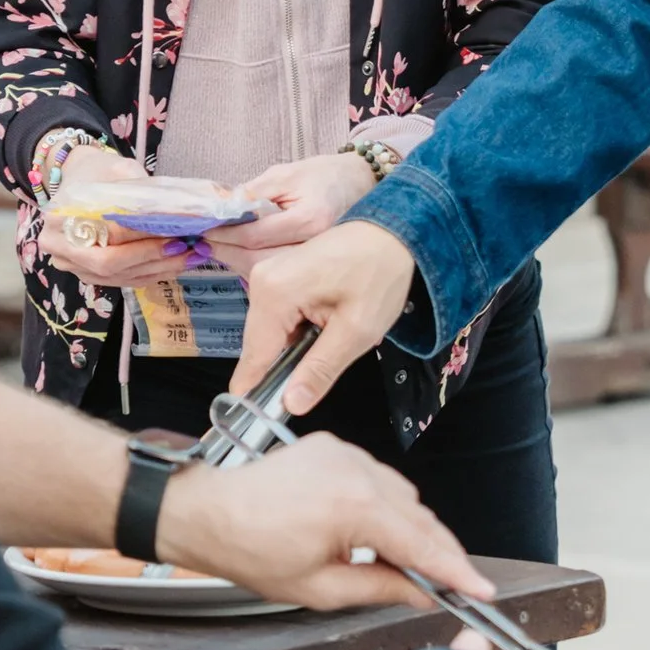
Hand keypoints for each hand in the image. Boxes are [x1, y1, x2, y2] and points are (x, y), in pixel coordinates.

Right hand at [34, 143, 192, 287]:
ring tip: (189, 257)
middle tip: (184, 248)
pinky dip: (149, 275)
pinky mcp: (86, 274)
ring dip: (157, 269)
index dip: (141, 234)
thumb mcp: (118, 169)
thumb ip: (141, 190)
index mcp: (60, 216)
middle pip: (108, 262)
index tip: (173, 230)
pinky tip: (174, 265)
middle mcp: (59, 246)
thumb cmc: (98, 171)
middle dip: (150, 257)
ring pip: (117, 276)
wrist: (77, 177)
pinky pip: (120, 281)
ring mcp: (71, 265)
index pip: (105, 231)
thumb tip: (178, 212)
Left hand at [159, 432, 493, 612]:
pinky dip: (385, 504)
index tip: (480, 591)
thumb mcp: (319, 588)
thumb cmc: (250, 549)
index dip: (455, 571)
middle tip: (453, 584)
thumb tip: (420, 593)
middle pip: (420, 515)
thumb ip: (379, 589)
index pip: (421, 544)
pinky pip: (377, 478)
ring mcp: (345, 453)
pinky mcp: (333, 446)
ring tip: (406, 562)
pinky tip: (375, 530)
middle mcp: (356, 470)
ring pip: (403, 494)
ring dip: (412, 526)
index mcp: (354, 507)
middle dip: (439, 550)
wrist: (207, 511)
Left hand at [211, 151, 381, 258]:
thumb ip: (252, 193)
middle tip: (206, 244)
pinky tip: (243, 256)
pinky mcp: (316, 269)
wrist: (359, 183)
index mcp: (309, 220)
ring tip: (220, 248)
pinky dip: (257, 267)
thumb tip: (219, 209)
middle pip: (260, 262)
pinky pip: (281, 274)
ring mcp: (318, 262)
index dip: (225, 234)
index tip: (204, 230)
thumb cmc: (322, 175)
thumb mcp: (284, 174)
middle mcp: (316, 247)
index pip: (256, 235)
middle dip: (228, 254)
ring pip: (269, 273)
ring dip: (239, 263)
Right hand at [233, 224, 417, 411]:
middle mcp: (261, 280)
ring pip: (269, 333)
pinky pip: (277, 316)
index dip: (258, 390)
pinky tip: (325, 324)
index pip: (254, 356)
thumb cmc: (380, 275)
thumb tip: (291, 405)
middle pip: (259, 345)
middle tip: (324, 365)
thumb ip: (320, 370)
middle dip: (284, 365)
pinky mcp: (278, 275)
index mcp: (274, 292)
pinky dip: (296, 329)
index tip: (262, 416)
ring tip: (331, 339)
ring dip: (293, 346)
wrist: (395, 232)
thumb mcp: (357, 331)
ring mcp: (268, 274)